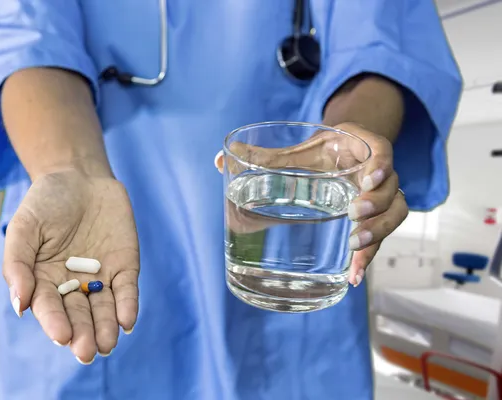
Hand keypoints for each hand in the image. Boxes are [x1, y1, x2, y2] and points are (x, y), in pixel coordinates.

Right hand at [3, 168, 138, 363]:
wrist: (79, 176)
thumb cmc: (46, 202)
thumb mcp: (24, 227)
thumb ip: (18, 264)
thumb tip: (20, 306)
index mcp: (45, 281)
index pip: (50, 307)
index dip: (55, 322)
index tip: (62, 336)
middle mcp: (73, 285)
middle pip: (79, 315)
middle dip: (83, 333)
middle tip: (86, 351)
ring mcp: (100, 277)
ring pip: (104, 309)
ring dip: (106, 328)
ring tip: (107, 343)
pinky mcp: (124, 266)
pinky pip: (127, 290)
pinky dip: (127, 305)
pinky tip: (127, 321)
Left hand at [215, 122, 407, 286]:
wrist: (344, 153)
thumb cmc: (321, 151)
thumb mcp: (297, 151)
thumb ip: (264, 156)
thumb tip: (219, 159)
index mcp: (360, 147)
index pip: (382, 150)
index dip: (380, 164)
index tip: (367, 179)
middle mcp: (377, 173)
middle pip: (393, 190)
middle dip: (376, 206)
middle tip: (352, 216)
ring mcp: (380, 197)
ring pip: (395, 215)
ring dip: (378, 233)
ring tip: (354, 248)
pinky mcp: (375, 218)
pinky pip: (381, 237)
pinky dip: (368, 256)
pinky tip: (353, 275)